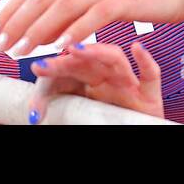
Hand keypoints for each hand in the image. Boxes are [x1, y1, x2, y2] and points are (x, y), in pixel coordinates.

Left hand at [27, 41, 162, 123]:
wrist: (136, 134)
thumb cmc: (106, 125)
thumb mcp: (76, 120)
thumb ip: (59, 114)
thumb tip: (33, 117)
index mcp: (88, 87)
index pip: (68, 72)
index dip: (54, 70)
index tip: (38, 68)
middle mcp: (107, 81)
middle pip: (86, 62)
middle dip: (67, 60)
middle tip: (49, 62)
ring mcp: (129, 86)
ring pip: (115, 59)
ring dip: (97, 52)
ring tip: (77, 49)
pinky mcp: (150, 96)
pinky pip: (151, 75)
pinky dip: (146, 60)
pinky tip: (137, 48)